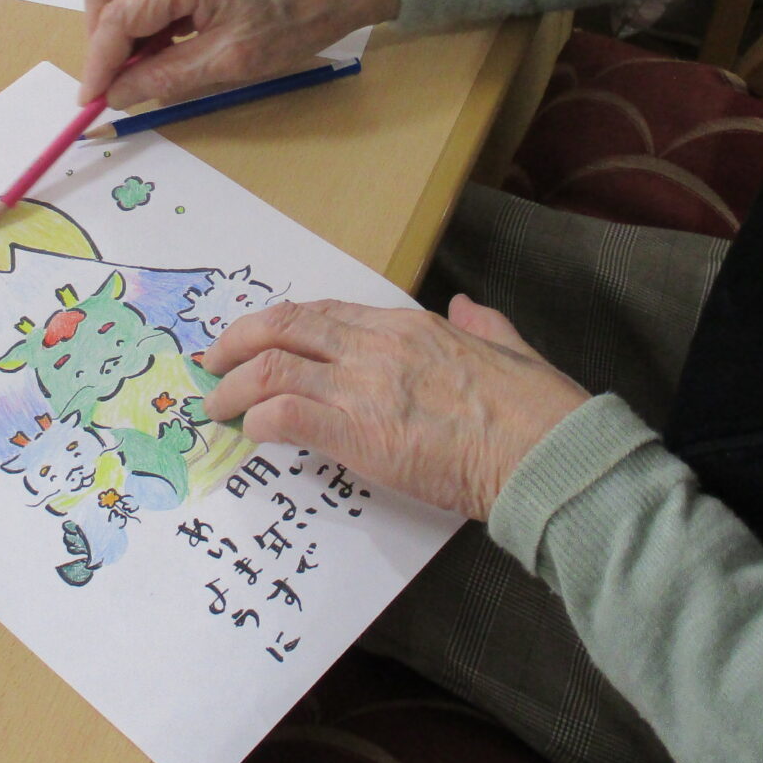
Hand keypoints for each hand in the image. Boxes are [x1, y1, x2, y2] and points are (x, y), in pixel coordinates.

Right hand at [78, 0, 399, 107]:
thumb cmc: (290, 26)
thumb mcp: (228, 63)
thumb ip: (165, 79)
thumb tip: (116, 94)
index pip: (116, 18)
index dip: (98, 64)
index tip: (90, 101)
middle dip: (101, 42)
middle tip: (114, 84)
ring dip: (121, 33)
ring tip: (142, 72)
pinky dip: (142, 22)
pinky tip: (161, 52)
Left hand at [201, 295, 590, 520]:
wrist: (548, 455)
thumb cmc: (539, 412)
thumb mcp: (512, 348)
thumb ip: (483, 324)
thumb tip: (468, 308)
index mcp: (411, 327)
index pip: (326, 313)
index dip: (283, 325)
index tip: (258, 339)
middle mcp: (379, 348)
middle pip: (286, 327)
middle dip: (238, 341)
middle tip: (214, 363)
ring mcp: (366, 388)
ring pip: (274, 368)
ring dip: (236, 386)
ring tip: (219, 407)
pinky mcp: (361, 435)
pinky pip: (288, 416)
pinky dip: (260, 421)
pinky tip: (254, 434)